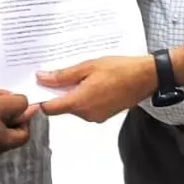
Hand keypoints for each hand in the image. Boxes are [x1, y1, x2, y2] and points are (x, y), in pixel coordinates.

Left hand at [37, 55, 155, 122]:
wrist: (146, 77)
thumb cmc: (118, 69)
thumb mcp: (87, 66)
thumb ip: (63, 76)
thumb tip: (41, 79)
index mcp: (79, 102)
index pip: (50, 109)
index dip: (41, 99)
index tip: (38, 87)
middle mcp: (86, 114)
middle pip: (62, 107)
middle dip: (59, 93)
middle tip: (61, 73)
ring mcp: (96, 117)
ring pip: (75, 107)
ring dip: (73, 94)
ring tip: (81, 75)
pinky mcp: (104, 115)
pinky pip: (86, 108)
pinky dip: (84, 97)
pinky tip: (92, 82)